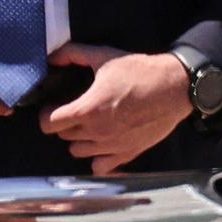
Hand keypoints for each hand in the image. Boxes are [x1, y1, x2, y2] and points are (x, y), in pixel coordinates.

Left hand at [40, 44, 191, 174]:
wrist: (174, 87)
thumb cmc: (139, 71)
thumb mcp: (104, 56)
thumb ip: (73, 54)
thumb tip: (51, 57)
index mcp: (88, 109)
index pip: (50, 124)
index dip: (47, 114)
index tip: (53, 107)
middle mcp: (97, 132)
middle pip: (63, 136)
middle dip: (64, 123)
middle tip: (74, 110)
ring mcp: (112, 147)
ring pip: (78, 152)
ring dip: (78, 139)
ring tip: (88, 125)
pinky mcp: (127, 154)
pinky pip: (100, 167)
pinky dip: (96, 158)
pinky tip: (102, 143)